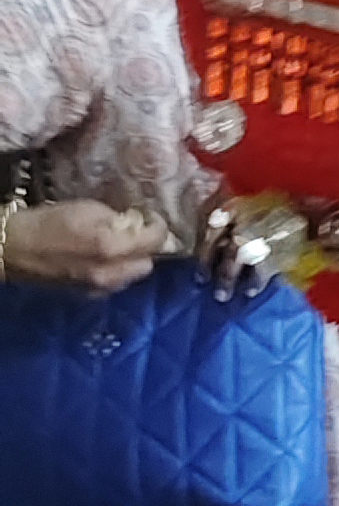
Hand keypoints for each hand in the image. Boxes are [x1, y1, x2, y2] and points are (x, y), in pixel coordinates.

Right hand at [4, 199, 167, 292]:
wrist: (13, 248)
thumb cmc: (49, 222)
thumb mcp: (88, 210)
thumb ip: (119, 219)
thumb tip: (138, 224)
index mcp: (111, 249)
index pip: (155, 241)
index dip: (158, 226)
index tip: (151, 217)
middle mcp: (110, 274)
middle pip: (147, 263)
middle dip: (146, 248)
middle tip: (136, 232)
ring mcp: (98, 289)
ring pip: (132, 276)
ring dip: (132, 261)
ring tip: (119, 245)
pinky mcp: (87, 295)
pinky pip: (114, 284)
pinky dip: (116, 271)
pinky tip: (104, 259)